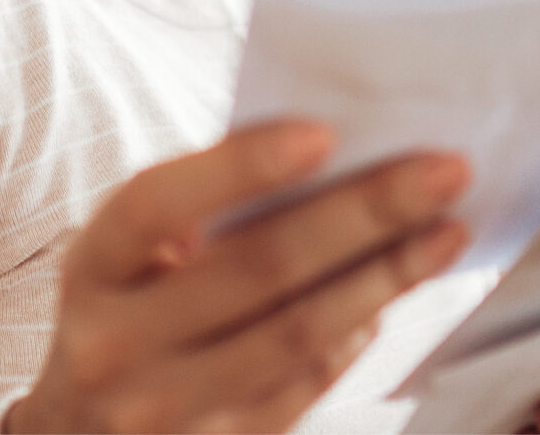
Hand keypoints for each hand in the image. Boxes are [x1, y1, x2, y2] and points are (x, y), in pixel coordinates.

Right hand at [4, 119, 471, 433]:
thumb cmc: (129, 312)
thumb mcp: (132, 256)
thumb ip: (202, 207)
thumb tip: (329, 152)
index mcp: (91, 268)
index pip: (157, 204)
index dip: (239, 166)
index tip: (325, 131)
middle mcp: (115, 344)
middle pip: (258, 269)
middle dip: (364, 214)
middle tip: (444, 171)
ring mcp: (165, 411)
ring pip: (299, 334)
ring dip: (387, 277)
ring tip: (447, 231)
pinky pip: (307, 386)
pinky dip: (358, 332)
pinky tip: (395, 292)